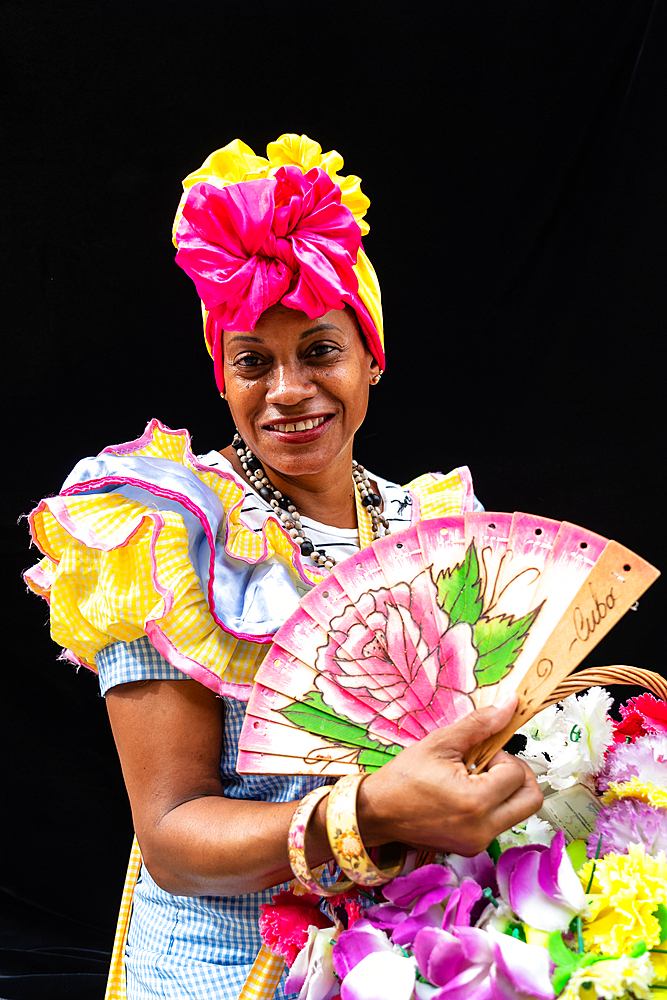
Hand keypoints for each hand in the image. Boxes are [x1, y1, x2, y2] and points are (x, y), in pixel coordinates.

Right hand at [357, 694, 542, 856]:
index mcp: (476, 802)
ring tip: (472, 780)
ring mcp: (478, 843)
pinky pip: (500, 823)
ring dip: (504, 791)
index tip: (479, 753)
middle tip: (490, 766)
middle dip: (517, 776)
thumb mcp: (440, 743)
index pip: (518, 774)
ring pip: (518, 812)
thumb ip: (480, 724)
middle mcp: (482, 829)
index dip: (502, 756)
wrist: (376, 812)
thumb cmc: (403, 778)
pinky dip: (492, 805)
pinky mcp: (472, 848)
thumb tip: (510, 705)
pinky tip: (464, 795)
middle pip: (532, 799)